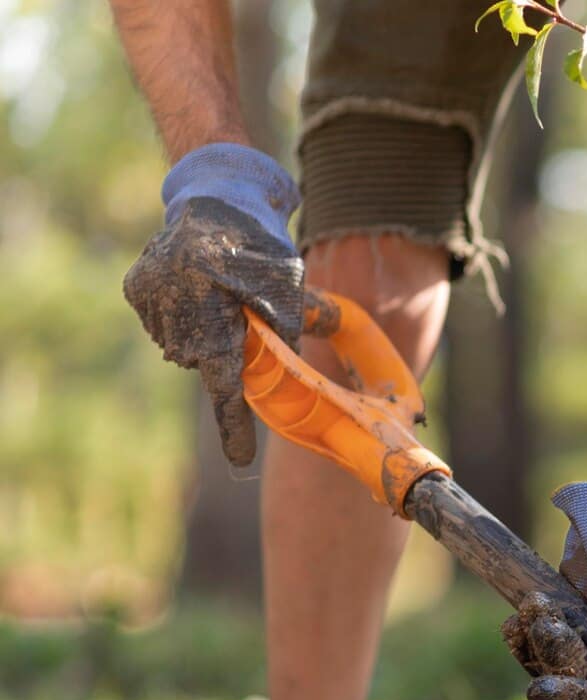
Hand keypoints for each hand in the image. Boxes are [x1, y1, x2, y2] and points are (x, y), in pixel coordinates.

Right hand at [123, 144, 304, 466]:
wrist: (217, 198)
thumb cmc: (262, 245)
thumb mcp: (288, 289)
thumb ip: (287, 337)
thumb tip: (295, 383)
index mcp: (211, 302)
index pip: (225, 379)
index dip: (234, 422)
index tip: (240, 459)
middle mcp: (171, 301)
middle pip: (204, 363)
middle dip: (226, 354)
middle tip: (241, 317)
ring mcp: (147, 296)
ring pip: (183, 349)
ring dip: (206, 335)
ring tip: (220, 295)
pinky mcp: (135, 289)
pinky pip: (167, 328)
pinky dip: (186, 321)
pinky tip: (197, 289)